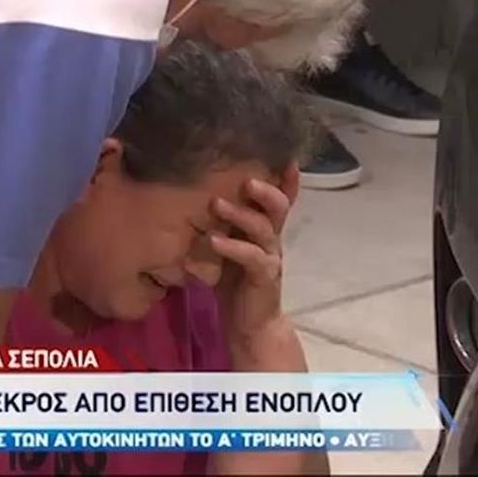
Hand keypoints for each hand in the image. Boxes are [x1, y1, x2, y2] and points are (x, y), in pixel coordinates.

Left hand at [187, 165, 298, 337]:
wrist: (249, 323)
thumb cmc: (233, 281)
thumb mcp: (226, 247)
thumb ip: (219, 225)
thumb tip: (192, 195)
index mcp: (264, 229)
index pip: (279, 198)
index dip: (285, 179)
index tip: (284, 154)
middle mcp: (271, 238)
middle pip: (278, 206)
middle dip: (265, 190)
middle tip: (245, 178)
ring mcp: (270, 257)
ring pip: (264, 228)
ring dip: (240, 214)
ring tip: (217, 204)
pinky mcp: (264, 277)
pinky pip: (252, 257)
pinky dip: (232, 247)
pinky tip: (214, 240)